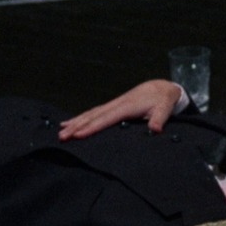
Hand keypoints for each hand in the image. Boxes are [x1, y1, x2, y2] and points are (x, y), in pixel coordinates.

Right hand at [58, 80, 183, 140]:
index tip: (79, 135)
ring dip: (75, 123)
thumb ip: (159, 119)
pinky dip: (80, 118)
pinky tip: (68, 123)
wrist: (160, 88)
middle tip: (62, 137)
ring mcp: (112, 105)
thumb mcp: (164, 109)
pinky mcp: (111, 107)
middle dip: (77, 126)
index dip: (93, 127)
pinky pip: (93, 113)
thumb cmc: (162, 100)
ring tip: (61, 132)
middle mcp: (116, 104)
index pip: (106, 119)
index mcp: (127, 107)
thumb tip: (156, 129)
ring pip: (90, 114)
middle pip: (93, 116)